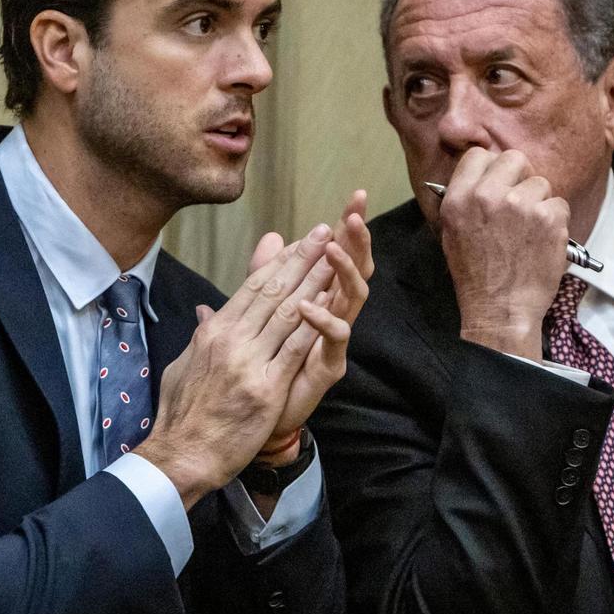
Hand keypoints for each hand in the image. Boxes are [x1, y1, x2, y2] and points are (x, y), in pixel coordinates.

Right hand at [134, 223, 339, 508]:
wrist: (182, 455)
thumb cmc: (182, 414)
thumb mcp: (184, 364)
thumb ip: (201, 335)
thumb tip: (206, 313)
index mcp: (213, 331)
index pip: (251, 288)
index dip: (278, 262)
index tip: (298, 243)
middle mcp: (230, 339)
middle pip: (273, 291)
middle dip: (302, 259)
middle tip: (324, 232)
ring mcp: (248, 362)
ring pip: (288, 312)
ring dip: (315, 281)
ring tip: (334, 257)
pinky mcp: (265, 388)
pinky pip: (295, 348)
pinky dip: (315, 323)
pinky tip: (333, 303)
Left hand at [257, 191, 373, 459]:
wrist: (255, 416)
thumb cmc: (263, 363)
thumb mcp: (261, 309)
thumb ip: (266, 274)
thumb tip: (274, 236)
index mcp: (319, 297)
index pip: (337, 254)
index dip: (347, 227)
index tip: (355, 198)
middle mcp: (332, 315)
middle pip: (353, 270)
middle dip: (357, 241)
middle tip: (356, 213)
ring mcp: (333, 340)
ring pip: (351, 299)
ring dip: (344, 272)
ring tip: (334, 249)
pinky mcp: (330, 366)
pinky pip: (335, 340)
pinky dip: (324, 320)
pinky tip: (310, 305)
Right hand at [436, 148, 567, 359]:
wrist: (500, 309)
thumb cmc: (476, 275)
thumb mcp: (451, 232)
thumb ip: (464, 198)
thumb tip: (481, 174)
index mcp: (459, 198)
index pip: (479, 154)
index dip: (492, 167)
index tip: (499, 182)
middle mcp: (488, 196)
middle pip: (514, 158)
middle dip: (520, 177)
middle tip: (519, 202)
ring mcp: (521, 205)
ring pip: (541, 183)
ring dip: (539, 203)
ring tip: (528, 231)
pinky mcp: (549, 218)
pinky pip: (559, 204)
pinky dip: (556, 222)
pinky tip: (542, 242)